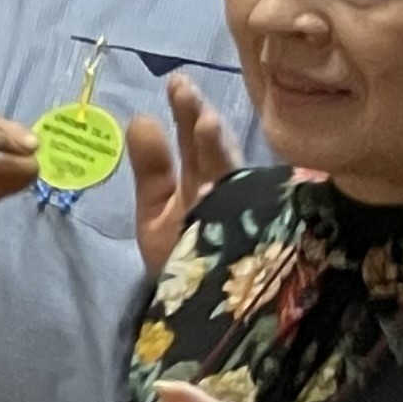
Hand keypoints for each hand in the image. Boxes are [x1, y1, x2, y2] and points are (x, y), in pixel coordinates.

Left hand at [128, 74, 243, 279]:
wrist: (203, 317)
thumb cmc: (183, 258)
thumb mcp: (157, 210)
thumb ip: (150, 168)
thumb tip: (141, 117)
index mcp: (207, 182)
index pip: (199, 141)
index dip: (188, 113)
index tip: (177, 83)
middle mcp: (231, 197)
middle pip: (219, 156)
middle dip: (205, 127)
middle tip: (188, 95)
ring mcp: (246, 221)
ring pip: (234, 184)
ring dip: (221, 156)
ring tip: (207, 126)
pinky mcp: (261, 248)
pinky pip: (253, 222)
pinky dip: (241, 205)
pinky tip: (224, 188)